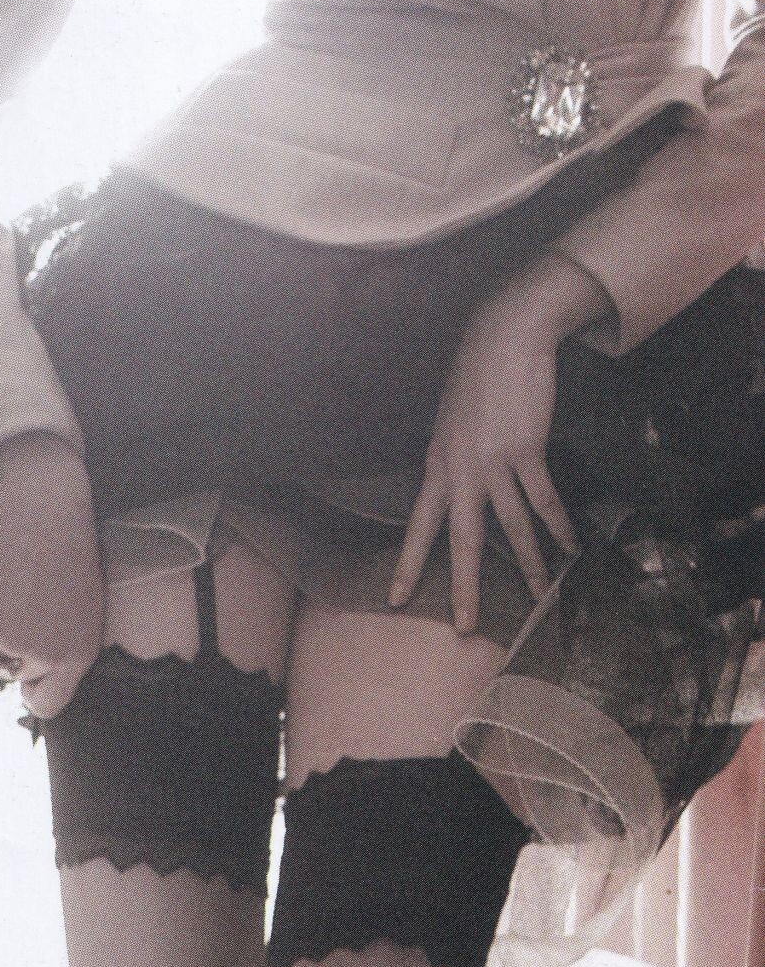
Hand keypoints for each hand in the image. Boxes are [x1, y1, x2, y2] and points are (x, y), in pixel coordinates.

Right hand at [0, 431, 104, 718]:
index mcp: (77, 657)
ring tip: (21, 588)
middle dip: (15, 648)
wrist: (47, 519)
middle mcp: (48, 659)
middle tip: (28, 608)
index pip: (47, 705)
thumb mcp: (82, 613)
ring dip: (0, 623)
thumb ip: (62, 648)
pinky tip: (4, 581)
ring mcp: (15, 645)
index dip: (33, 690)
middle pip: (15, 674)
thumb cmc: (69, 559)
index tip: (28, 676)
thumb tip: (32, 675)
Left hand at [391, 255, 603, 635]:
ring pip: (512, 527)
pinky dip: (560, 527)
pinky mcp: (526, 450)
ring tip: (537, 595)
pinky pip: (545, 500)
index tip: (395, 598)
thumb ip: (451, 458)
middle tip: (463, 627)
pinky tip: (572, 547)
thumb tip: (455, 485)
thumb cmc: (478, 379)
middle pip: (461, 540)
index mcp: (436, 466)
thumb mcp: (450, 424)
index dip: (408, 563)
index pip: (418, 525)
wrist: (503, 339)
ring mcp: (492, 462)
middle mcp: (459, 470)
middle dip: (463, 585)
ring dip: (528, 563)